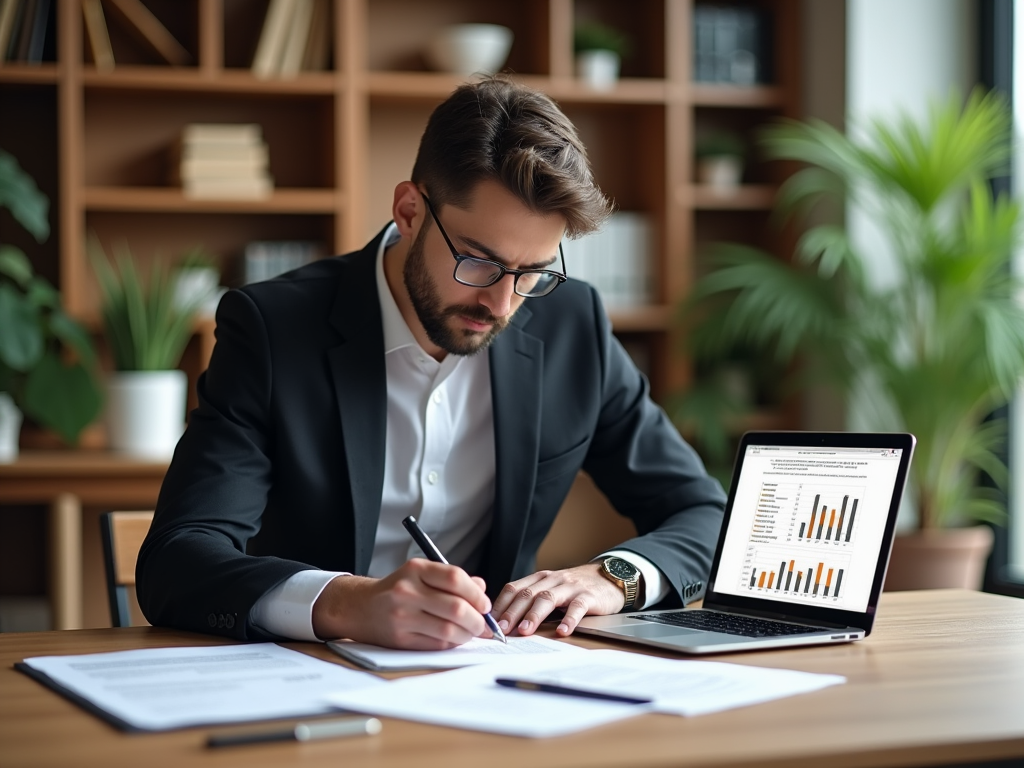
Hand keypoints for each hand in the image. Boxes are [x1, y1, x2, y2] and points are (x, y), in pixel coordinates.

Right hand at [312, 559, 494, 649]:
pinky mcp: (400, 639)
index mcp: (415, 569)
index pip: (455, 578)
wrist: (358, 607)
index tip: (485, 604)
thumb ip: (451, 579)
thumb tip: (482, 588)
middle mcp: (407, 591)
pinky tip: (454, 639)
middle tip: (483, 624)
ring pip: (448, 630)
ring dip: (467, 634)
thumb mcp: (420, 574)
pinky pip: (436, 644)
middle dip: (477, 619)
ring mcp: (402, 616)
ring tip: (470, 632)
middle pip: (456, 607)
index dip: (476, 594)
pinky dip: (452, 643)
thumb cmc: (396, 590)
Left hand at [491, 563, 625, 637]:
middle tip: (501, 630)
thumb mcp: (551, 589)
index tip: (489, 624)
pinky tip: (562, 631)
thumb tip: (505, 624)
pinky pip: (577, 607)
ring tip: (525, 630)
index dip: (500, 606)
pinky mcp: (588, 596)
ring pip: (548, 598)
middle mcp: (552, 580)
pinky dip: (569, 620)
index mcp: (539, 579)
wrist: (609, 576)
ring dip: (534, 615)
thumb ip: (532, 601)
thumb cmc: (575, 588)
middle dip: (512, 612)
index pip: (514, 589)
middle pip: (527, 594)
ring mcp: (570, 587)